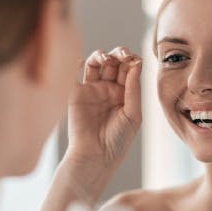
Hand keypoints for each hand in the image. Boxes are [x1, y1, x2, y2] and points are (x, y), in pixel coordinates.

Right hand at [65, 46, 141, 170]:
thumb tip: (137, 63)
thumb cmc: (117, 141)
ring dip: (102, 55)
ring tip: (106, 59)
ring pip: (95, 63)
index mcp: (124, 93)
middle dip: (119, 54)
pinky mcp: (75, 93)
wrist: (95, 156)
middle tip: (123, 55)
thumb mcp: (133, 114)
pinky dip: (77, 63)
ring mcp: (91, 89)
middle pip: (114, 62)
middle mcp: (108, 89)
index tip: (135, 59)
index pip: (129, 69)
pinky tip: (82, 61)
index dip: (132, 60)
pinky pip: (74, 73)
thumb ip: (134, 89)